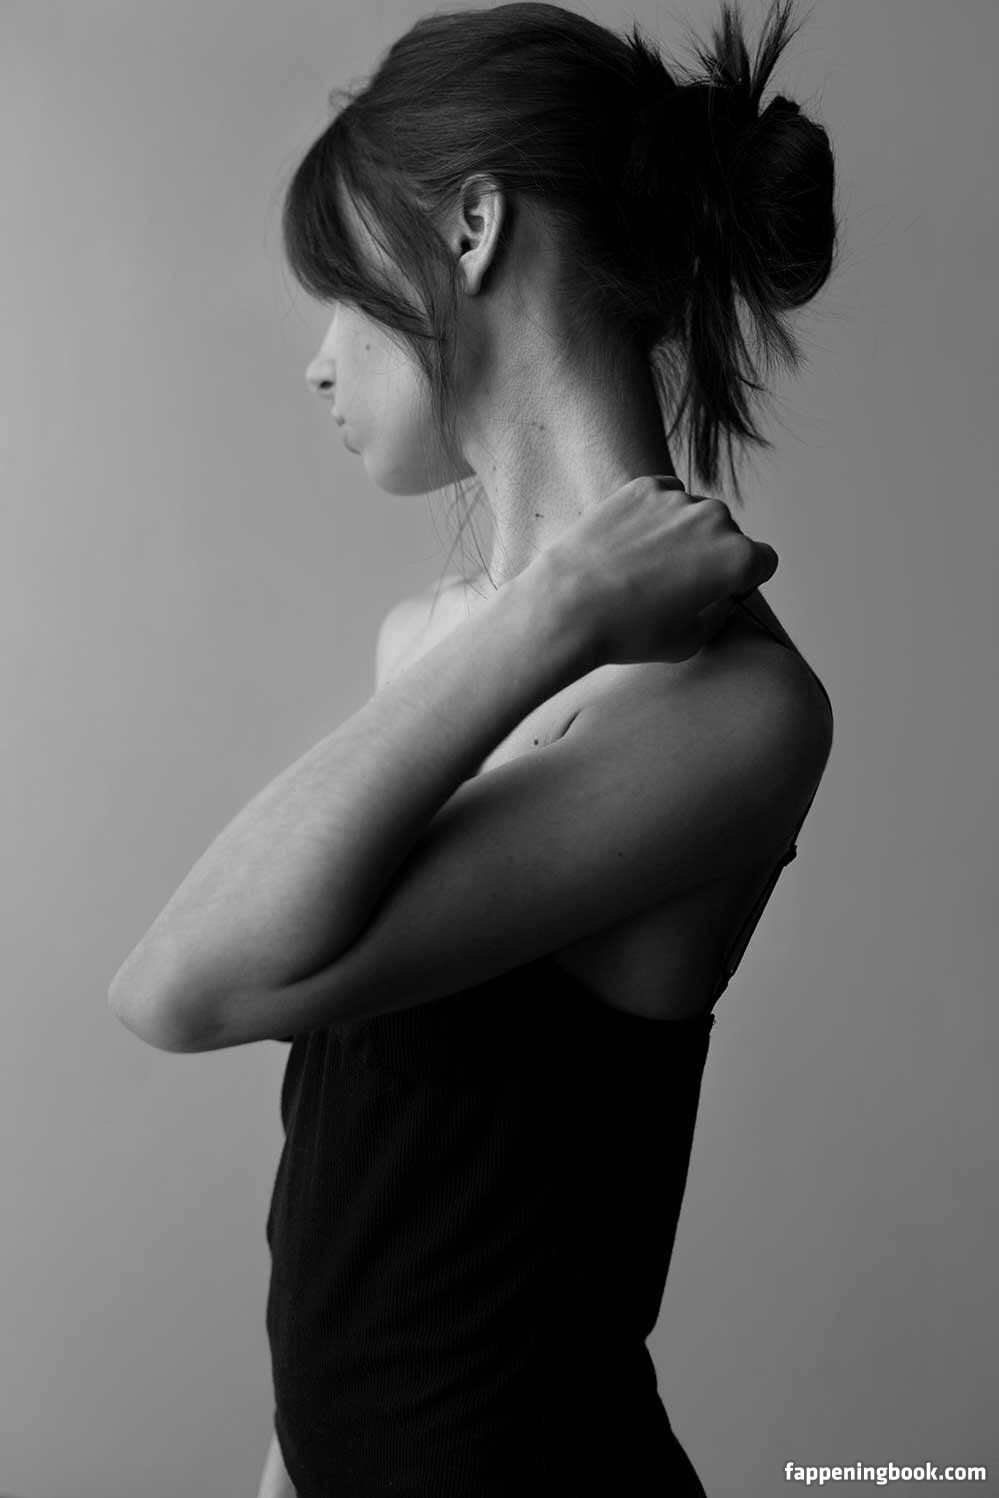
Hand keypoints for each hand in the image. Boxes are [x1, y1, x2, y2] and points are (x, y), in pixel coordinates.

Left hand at [538, 475, 778, 665]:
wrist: (566, 607)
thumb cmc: (627, 632)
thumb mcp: (687, 642)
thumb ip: (717, 615)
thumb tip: (719, 600)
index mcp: (738, 559)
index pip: (764, 562)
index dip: (745, 580)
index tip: (721, 591)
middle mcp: (715, 520)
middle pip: (730, 534)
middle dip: (712, 554)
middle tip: (675, 583)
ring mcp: (677, 499)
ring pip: (695, 513)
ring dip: (682, 532)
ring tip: (645, 565)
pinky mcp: (641, 487)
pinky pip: (665, 493)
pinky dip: (656, 512)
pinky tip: (633, 541)